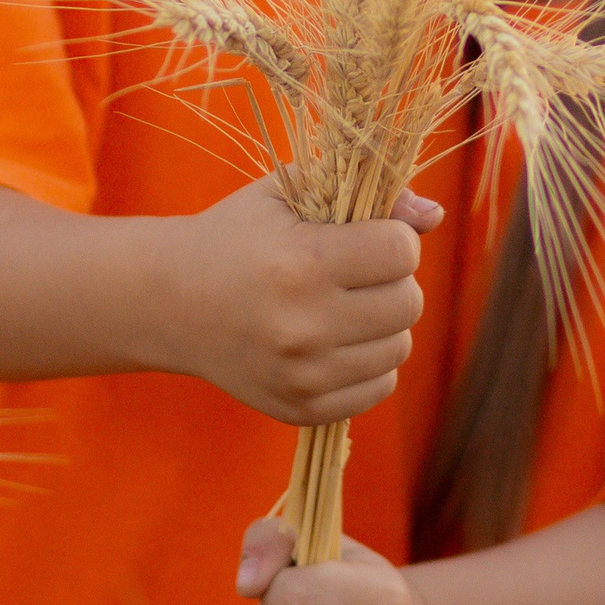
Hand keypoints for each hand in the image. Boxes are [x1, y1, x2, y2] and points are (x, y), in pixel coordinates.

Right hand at [148, 177, 439, 426]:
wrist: (172, 303)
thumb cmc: (238, 237)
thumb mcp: (288, 195)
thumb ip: (364, 194)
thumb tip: (433, 216)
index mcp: (301, 264)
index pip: (400, 251)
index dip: (390, 237)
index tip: (364, 236)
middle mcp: (304, 326)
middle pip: (408, 302)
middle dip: (390, 281)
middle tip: (353, 273)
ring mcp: (304, 376)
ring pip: (400, 347)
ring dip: (383, 323)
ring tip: (342, 306)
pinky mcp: (303, 410)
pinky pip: (380, 386)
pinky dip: (369, 362)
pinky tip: (335, 341)